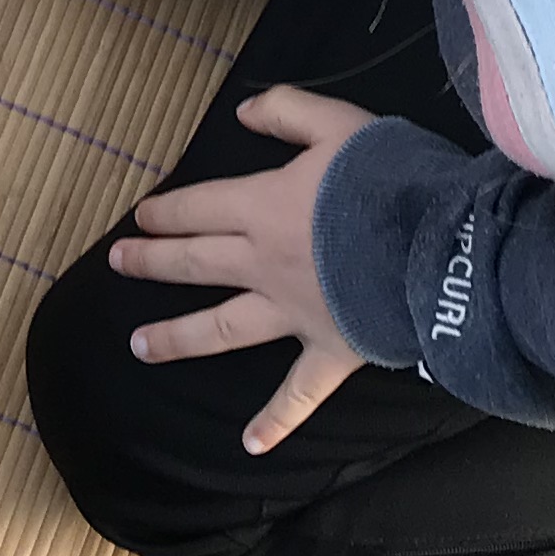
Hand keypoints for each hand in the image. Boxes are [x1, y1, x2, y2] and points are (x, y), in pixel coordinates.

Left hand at [109, 86, 379, 454]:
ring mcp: (293, 313)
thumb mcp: (337, 122)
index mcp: (263, 206)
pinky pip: (297, 393)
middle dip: (152, 262)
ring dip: (179, 337)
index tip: (140, 218)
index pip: (199, 207)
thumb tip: (242, 114)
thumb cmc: (388, 178)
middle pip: (197, 263)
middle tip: (117, 263)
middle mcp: (264, 264)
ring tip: (139, 346)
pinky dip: (275, 420)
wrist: (436, 246)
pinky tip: (250, 444)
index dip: (167, 211)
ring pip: (222, 328)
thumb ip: (287, 111)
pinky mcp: (329, 351)